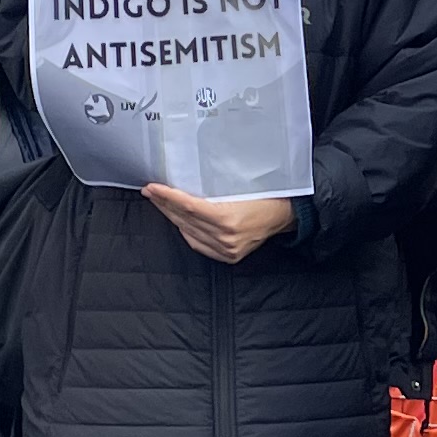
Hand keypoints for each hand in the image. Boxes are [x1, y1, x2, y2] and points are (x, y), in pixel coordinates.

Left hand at [143, 185, 295, 264]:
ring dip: (173, 217)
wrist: (286, 214)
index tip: (153, 188)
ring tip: (162, 204)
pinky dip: (186, 231)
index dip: (168, 196)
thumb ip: (213, 187)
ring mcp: (226, 249)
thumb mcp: (240, 185)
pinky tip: (179, 220)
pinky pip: (197, 244)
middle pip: (184, 219)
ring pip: (188, 232)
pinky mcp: (228, 256)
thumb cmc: (267, 194)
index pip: (188, 206)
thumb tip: (185, 180)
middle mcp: (226, 237)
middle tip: (150, 192)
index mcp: (228, 218)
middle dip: (165, 204)